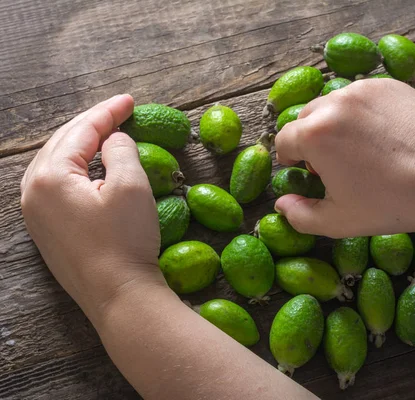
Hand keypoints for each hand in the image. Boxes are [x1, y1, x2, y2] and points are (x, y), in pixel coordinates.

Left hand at [20, 95, 165, 323]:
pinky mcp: (46, 232)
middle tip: (120, 114)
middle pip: (62, 144)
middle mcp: (32, 192)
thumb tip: (114, 140)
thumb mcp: (131, 186)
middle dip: (92, 126)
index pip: (80, 132)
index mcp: (49, 177)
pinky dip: (76, 171)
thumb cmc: (125, 240)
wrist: (118, 296)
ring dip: (81, 147)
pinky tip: (92, 171)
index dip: (108, 112)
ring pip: (56, 165)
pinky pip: (56, 187)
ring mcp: (35, 215)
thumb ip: (120, 151)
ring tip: (106, 135)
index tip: (130, 101)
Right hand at [274, 79, 414, 237]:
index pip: (284, 140)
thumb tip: (281, 203)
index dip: (293, 160)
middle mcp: (333, 103)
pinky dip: (361, 114)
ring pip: (332, 105)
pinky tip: (383, 136)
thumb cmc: (393, 204)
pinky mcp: (386, 84)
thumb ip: (300, 215)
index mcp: (314, 134)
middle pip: (306, 119)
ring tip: (362, 149)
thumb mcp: (339, 221)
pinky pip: (360, 98)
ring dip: (336, 124)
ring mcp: (362, 89)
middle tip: (338, 164)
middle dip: (312, 140)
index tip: (311, 173)